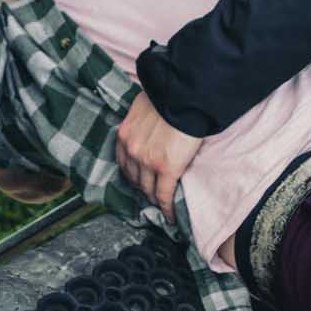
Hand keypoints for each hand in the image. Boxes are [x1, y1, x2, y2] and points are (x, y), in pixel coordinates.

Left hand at [115, 92, 202, 223]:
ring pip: (148, 190)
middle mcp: (131, 150)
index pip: (125, 164)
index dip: (134, 175)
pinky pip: (164, 195)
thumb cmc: (170, 95)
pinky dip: (166, 208)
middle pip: (135, 179)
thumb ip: (141, 121)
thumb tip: (148, 125)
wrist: (185, 95)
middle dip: (143, 188)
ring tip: (162, 205)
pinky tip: (170, 216)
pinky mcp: (166, 169)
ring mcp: (147, 161)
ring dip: (154, 199)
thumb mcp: (144, 106)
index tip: (140, 182)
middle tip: (152, 195)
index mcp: (124, 135)